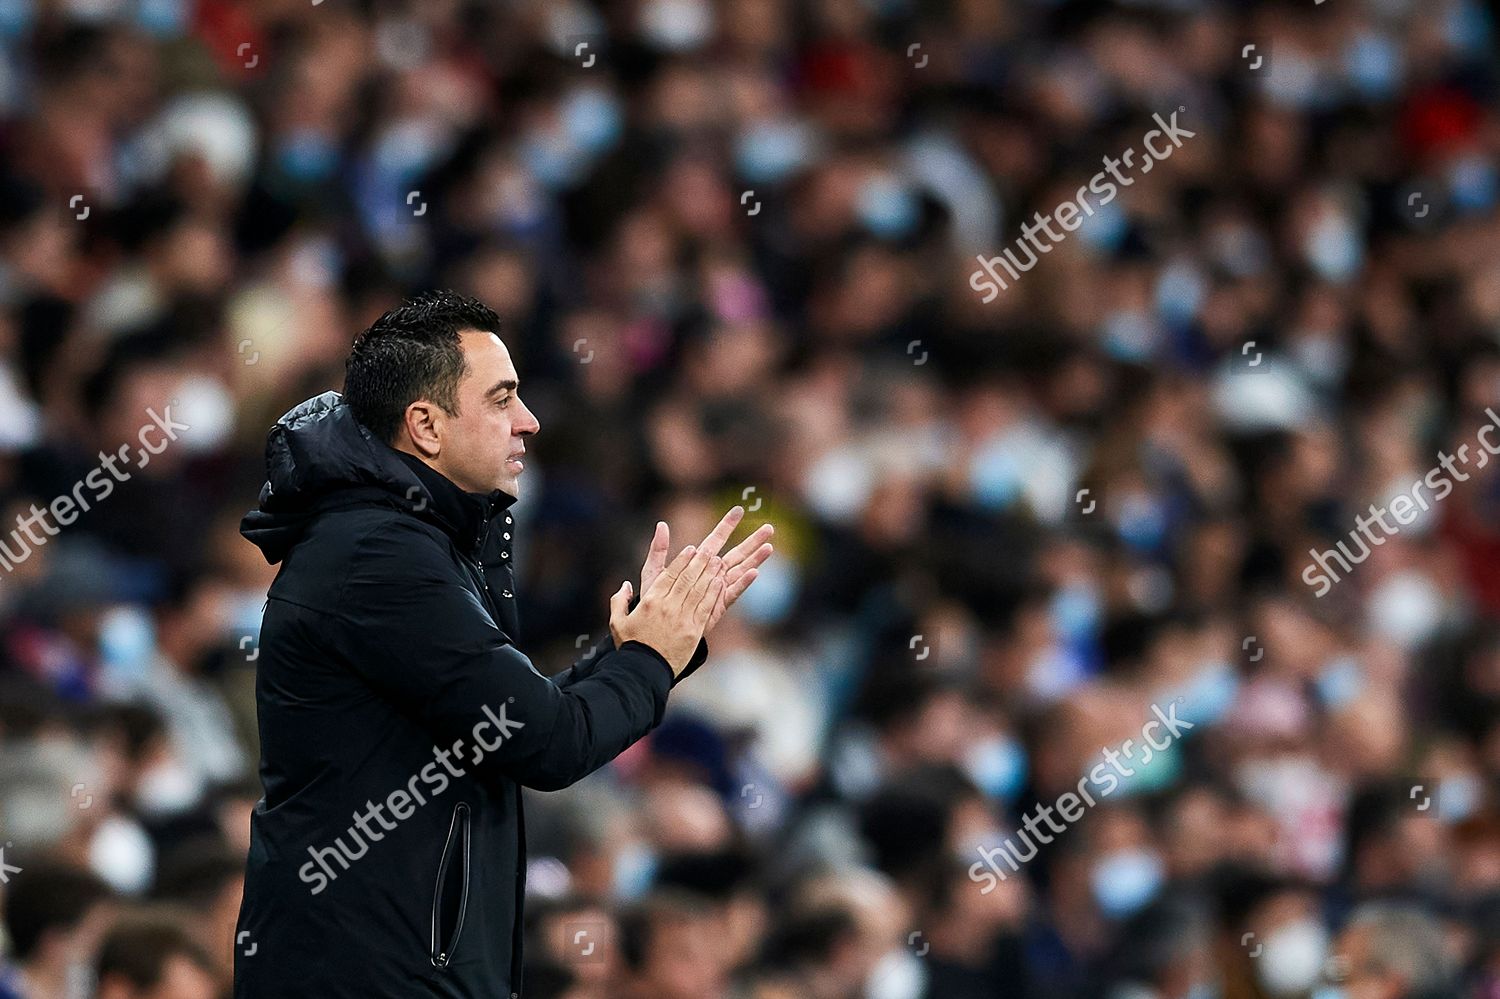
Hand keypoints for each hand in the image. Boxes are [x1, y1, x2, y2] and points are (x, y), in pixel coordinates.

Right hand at [609, 544, 724, 674]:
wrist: (644, 671)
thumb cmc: (630, 646)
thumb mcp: (617, 622)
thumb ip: (619, 600)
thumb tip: (625, 585)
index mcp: (650, 601)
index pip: (669, 575)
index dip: (681, 561)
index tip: (690, 549)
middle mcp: (667, 606)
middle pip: (687, 578)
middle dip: (699, 562)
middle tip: (709, 549)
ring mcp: (682, 618)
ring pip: (699, 590)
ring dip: (709, 573)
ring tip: (718, 561)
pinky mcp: (694, 631)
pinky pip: (706, 607)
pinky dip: (714, 593)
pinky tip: (720, 582)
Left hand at [638, 506, 773, 633]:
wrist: (657, 628)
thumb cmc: (655, 599)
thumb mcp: (654, 572)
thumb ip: (659, 550)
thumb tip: (661, 524)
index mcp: (698, 563)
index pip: (716, 539)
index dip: (727, 525)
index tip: (739, 510)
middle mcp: (712, 574)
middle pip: (737, 553)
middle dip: (752, 541)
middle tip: (769, 528)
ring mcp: (718, 589)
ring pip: (741, 570)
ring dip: (755, 559)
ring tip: (769, 546)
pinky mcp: (719, 605)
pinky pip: (733, 591)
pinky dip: (743, 582)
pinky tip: (755, 572)